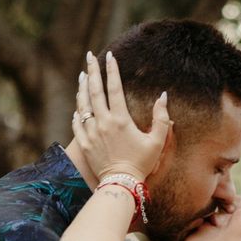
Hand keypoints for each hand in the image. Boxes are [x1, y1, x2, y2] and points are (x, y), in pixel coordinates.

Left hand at [72, 51, 171, 181]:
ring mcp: (91, 133)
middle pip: (95, 91)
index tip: (110, 56)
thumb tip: (163, 96)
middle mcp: (103, 123)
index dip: (112, 70)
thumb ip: (162, 118)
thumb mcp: (157, 141)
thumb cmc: (142, 163)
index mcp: (120, 119)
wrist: (121, 184)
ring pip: (83, 105)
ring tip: (82, 75)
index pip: (114, 88)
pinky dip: (77, 112)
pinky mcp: (84, 143)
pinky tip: (78, 106)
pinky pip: (77, 123)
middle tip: (90, 56)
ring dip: (82, 88)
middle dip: (92, 71)